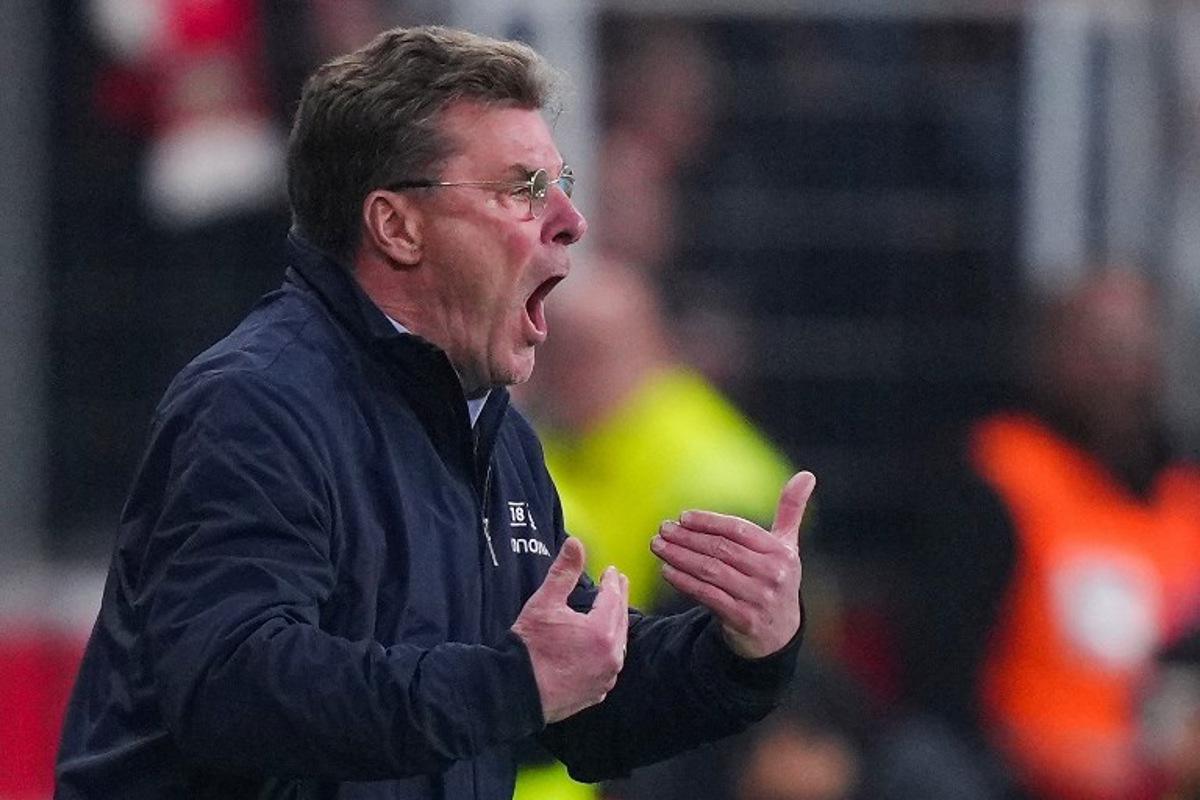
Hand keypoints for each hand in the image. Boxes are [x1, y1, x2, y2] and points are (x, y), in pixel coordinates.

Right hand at [511, 537, 629, 722]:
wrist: (515, 691)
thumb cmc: (530, 646)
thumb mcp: (545, 603)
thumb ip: (564, 572)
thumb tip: (575, 543)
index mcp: (602, 632)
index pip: (613, 599)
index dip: (613, 582)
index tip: (613, 571)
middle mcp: (611, 657)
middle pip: (620, 621)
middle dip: (619, 600)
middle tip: (619, 585)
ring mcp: (605, 677)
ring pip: (618, 645)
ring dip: (616, 626)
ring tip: (612, 612)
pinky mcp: (596, 692)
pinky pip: (609, 666)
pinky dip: (608, 652)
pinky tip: (602, 646)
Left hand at [651, 471, 814, 658]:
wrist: (778, 635)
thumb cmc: (776, 578)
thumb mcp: (787, 546)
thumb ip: (792, 510)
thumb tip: (807, 474)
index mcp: (781, 553)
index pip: (739, 531)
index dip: (709, 522)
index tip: (683, 516)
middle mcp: (772, 575)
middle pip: (721, 550)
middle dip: (688, 538)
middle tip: (663, 529)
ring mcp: (757, 599)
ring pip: (710, 572)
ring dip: (680, 557)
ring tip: (658, 545)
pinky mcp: (741, 620)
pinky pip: (706, 596)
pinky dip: (684, 582)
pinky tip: (667, 570)